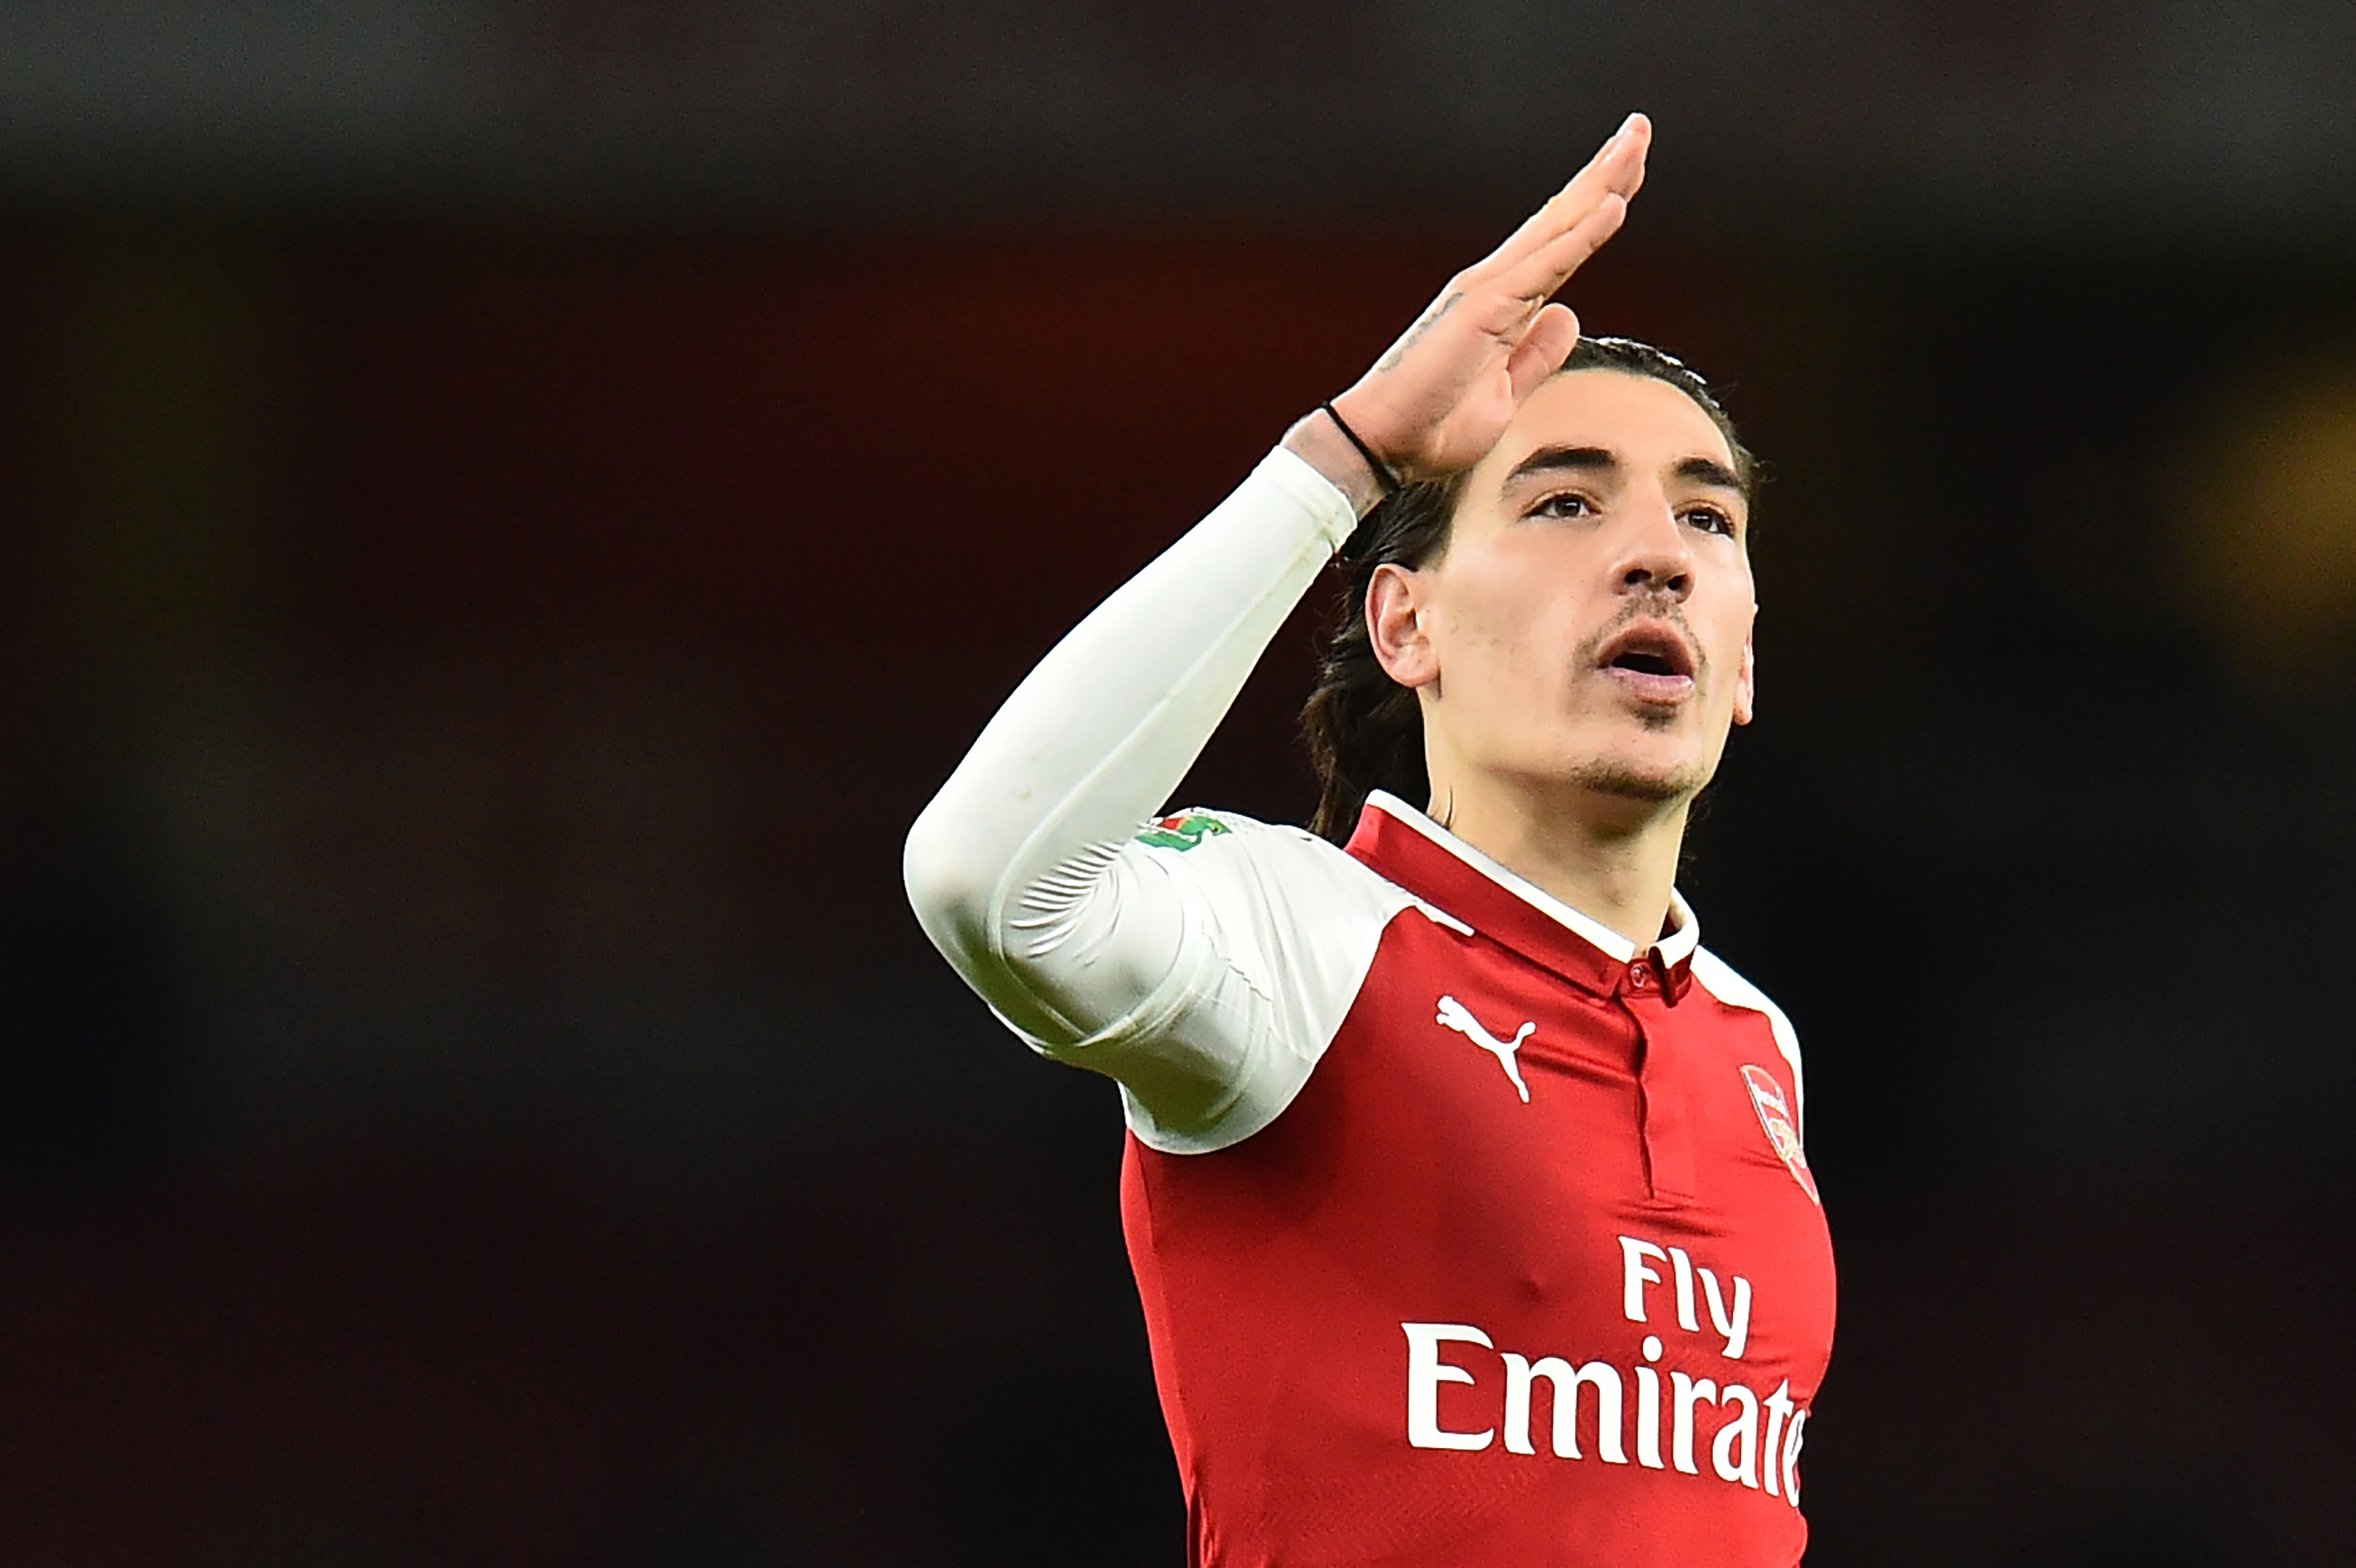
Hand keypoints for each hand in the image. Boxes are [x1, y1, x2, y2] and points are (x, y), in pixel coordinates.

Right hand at [1292, 114, 1649, 501]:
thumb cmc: (1434, 424)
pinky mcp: (1486, 309)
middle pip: (1562, 217)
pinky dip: (1582, 234)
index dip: (1596, 204)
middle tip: (1639, 127)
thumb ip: (1537, 353)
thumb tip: (1568, 313)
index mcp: (1502, 302)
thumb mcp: (1505, 393)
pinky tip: (1613, 205)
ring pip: (1558, 226)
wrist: (1384, 442)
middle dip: (1605, 171)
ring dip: (1601, 182)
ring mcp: (1490, 290)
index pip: (1560, 242)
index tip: (1629, 173)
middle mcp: (1495, 283)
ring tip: (1635, 140)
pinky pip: (1546, 265)